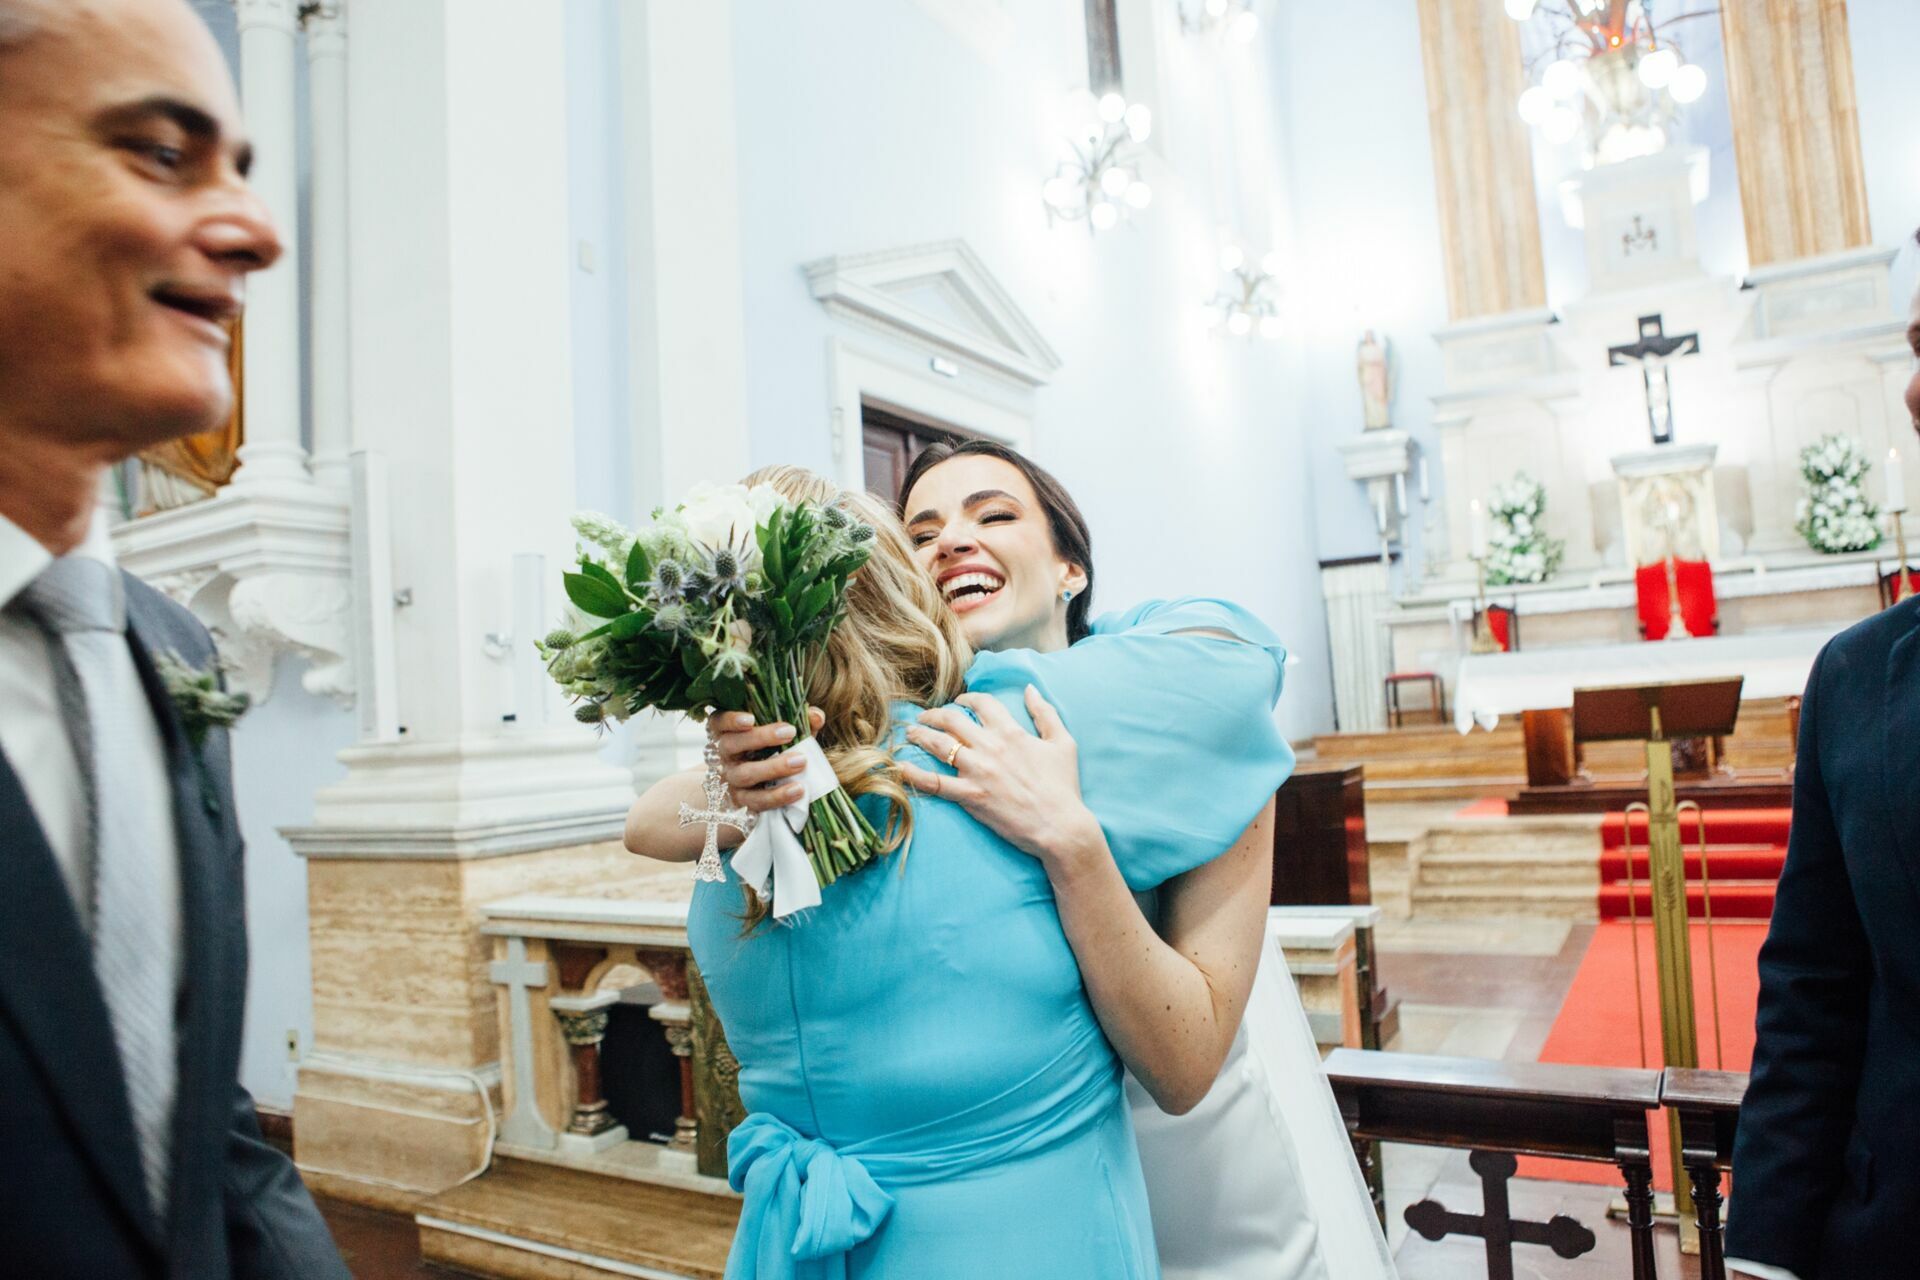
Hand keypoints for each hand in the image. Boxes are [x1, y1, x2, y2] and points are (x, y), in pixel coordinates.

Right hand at [709, 707, 826, 813]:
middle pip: (731, 744)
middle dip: (761, 738)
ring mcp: (731, 778)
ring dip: (774, 767)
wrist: (765, 784)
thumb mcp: (787, 733)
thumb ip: (801, 721)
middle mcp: (725, 754)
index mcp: (728, 731)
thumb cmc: (776, 749)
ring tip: (800, 762)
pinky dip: (779, 795)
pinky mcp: (742, 801)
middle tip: (790, 732)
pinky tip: (798, 789)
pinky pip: (757, 800)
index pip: (719, 721)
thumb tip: (816, 716)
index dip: (731, 719)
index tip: (751, 719)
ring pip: (745, 773)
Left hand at [897, 686, 1100, 865]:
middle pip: (952, 720)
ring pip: (938, 745)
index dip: (966, 699)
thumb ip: (1045, 713)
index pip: (981, 704)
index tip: (958, 702)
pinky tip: (901, 767)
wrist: (1060, 826)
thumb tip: (1030, 688)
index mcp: (1011, 732)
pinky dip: (914, 774)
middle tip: (924, 717)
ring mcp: (977, 772)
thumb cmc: (1063, 787)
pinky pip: (934, 783)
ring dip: (920, 735)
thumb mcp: (1063, 743)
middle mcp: (990, 747)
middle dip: (934, 715)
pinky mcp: (969, 797)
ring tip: (910, 734)